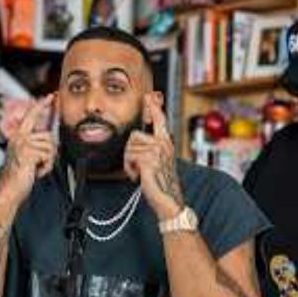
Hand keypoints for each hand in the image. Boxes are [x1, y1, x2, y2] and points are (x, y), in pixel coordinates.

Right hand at [0, 94, 57, 206]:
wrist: (10, 189)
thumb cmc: (20, 175)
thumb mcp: (28, 155)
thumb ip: (36, 144)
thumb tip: (52, 139)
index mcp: (19, 136)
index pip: (32, 116)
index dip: (42, 105)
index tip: (51, 95)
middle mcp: (19, 137)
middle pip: (48, 136)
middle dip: (49, 152)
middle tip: (40, 164)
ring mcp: (23, 144)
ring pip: (50, 147)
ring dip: (47, 162)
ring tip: (35, 169)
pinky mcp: (28, 153)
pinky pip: (48, 156)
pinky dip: (46, 167)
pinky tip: (36, 172)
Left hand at [123, 95, 182, 220]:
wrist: (168, 200)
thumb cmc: (160, 182)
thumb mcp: (157, 161)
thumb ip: (150, 148)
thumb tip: (137, 138)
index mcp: (166, 142)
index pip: (159, 119)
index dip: (153, 107)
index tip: (150, 95)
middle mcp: (163, 143)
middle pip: (134, 135)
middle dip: (131, 152)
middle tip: (139, 166)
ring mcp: (156, 151)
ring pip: (129, 148)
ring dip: (130, 163)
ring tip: (140, 173)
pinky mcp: (149, 160)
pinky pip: (129, 158)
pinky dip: (130, 170)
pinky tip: (139, 177)